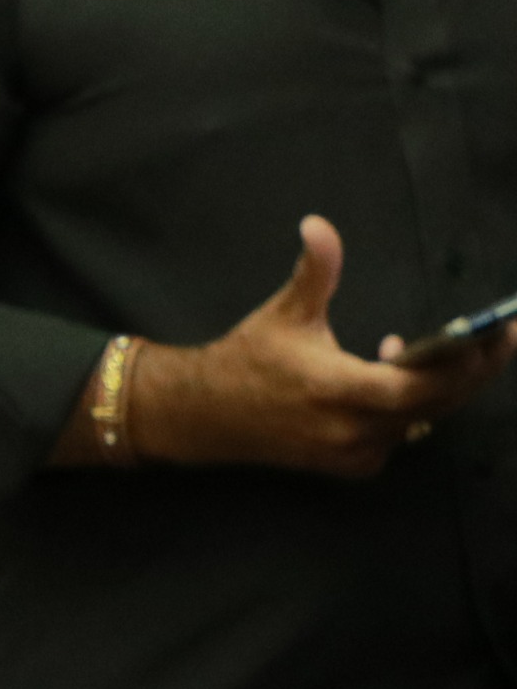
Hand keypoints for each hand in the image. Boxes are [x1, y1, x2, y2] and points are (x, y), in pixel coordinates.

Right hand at [119, 218, 514, 477]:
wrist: (201, 416)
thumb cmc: (246, 360)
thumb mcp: (284, 313)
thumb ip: (315, 271)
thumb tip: (317, 224)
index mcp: (339, 389)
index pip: (423, 385)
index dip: (469, 362)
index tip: (496, 332)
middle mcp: (351, 429)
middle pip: (438, 405)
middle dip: (474, 370)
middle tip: (497, 338)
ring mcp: (350, 452)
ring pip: (423, 421)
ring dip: (441, 388)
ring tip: (446, 352)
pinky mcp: (347, 464)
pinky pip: (400, 438)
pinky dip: (412, 412)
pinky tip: (398, 387)